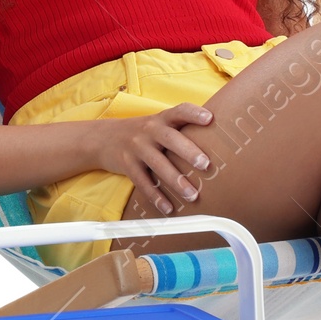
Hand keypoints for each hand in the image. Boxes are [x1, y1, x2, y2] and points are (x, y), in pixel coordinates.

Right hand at [89, 103, 214, 214]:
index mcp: (161, 119)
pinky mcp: (127, 164)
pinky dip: (156, 197)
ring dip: (176, 181)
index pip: (179, 111)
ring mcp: (137, 147)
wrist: (104, 138)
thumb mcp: (158, 124)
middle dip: (188, 151)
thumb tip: (216, 140)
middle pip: (170, 138)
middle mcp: (149, 130)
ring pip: (158, 164)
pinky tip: (168, 208)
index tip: (209, 118)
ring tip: (192, 195)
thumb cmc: (142, 133)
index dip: (194, 113)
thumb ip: (180, 130)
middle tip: (205, 165)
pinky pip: (143, 182)